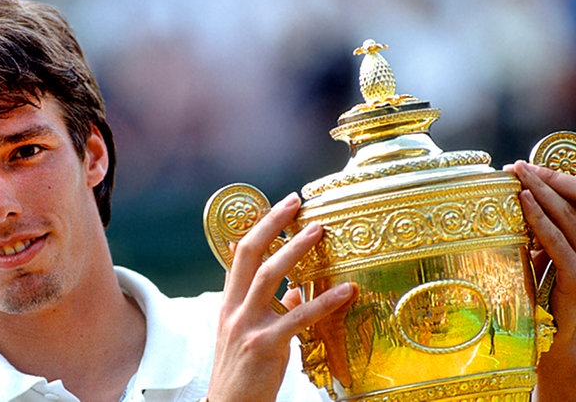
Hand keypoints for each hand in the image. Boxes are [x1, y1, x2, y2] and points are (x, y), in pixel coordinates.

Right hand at [207, 192, 356, 401]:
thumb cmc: (243, 373)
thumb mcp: (250, 336)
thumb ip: (272, 310)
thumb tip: (296, 293)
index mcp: (229, 304)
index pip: (240, 255)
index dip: (260, 227)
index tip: (282, 206)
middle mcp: (234, 309)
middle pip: (250, 255)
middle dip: (272, 224)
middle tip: (296, 202)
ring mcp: (247, 326)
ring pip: (270, 276)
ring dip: (295, 250)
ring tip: (318, 230)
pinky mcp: (265, 347)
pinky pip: (298, 317)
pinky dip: (323, 301)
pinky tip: (346, 291)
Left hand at [505, 161, 575, 400]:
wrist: (552, 342)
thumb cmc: (542, 297)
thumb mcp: (543, 258)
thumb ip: (539, 235)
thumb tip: (515, 203)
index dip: (558, 177)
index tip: (527, 166)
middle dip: (549, 176)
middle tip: (518, 165)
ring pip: (570, 214)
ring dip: (540, 190)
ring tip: (517, 176)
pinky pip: (557, 240)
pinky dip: (538, 217)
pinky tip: (522, 202)